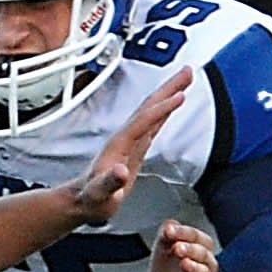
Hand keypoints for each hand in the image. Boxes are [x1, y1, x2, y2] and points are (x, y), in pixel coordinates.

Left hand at [65, 68, 191, 223]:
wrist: (83, 199)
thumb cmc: (91, 198)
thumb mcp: (100, 194)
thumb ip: (110, 183)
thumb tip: (121, 172)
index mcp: (119, 145)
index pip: (144, 121)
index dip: (162, 108)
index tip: (180, 96)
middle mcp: (125, 137)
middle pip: (150, 106)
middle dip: (169, 88)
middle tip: (187, 71)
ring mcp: (131, 140)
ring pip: (152, 110)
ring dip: (169, 92)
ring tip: (185, 79)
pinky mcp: (136, 146)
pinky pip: (153, 121)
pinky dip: (165, 109)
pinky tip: (173, 104)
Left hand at [152, 219, 217, 271]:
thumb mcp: (163, 253)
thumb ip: (166, 237)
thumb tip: (169, 224)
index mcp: (200, 254)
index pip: (200, 239)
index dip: (185, 233)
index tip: (168, 231)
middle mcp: (206, 270)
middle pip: (205, 256)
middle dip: (192, 249)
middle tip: (176, 248)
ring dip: (195, 268)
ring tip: (184, 263)